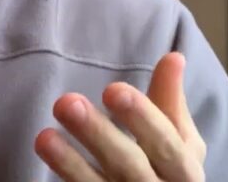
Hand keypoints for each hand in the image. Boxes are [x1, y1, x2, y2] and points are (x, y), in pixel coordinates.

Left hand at [34, 52, 205, 180]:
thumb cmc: (170, 168)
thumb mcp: (180, 139)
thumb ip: (171, 101)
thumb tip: (174, 56)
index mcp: (183, 169)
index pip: (165, 143)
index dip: (141, 118)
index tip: (112, 89)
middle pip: (128, 165)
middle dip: (98, 135)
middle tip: (66, 103)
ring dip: (70, 163)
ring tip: (44, 136)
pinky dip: (65, 177)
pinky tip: (46, 156)